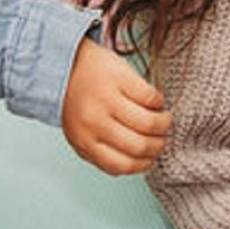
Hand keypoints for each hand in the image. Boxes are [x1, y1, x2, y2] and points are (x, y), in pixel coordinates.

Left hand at [61, 39, 170, 173]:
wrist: (65, 63)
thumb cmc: (79, 101)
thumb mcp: (81, 132)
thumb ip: (102, 150)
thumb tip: (137, 163)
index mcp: (83, 141)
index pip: (121, 165)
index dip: (143, 164)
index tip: (151, 158)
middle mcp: (93, 122)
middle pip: (139, 146)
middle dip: (158, 145)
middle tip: (161, 138)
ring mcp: (106, 99)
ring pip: (149, 123)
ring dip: (163, 124)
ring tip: (163, 120)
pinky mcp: (119, 77)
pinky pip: (151, 98)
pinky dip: (159, 102)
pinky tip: (154, 102)